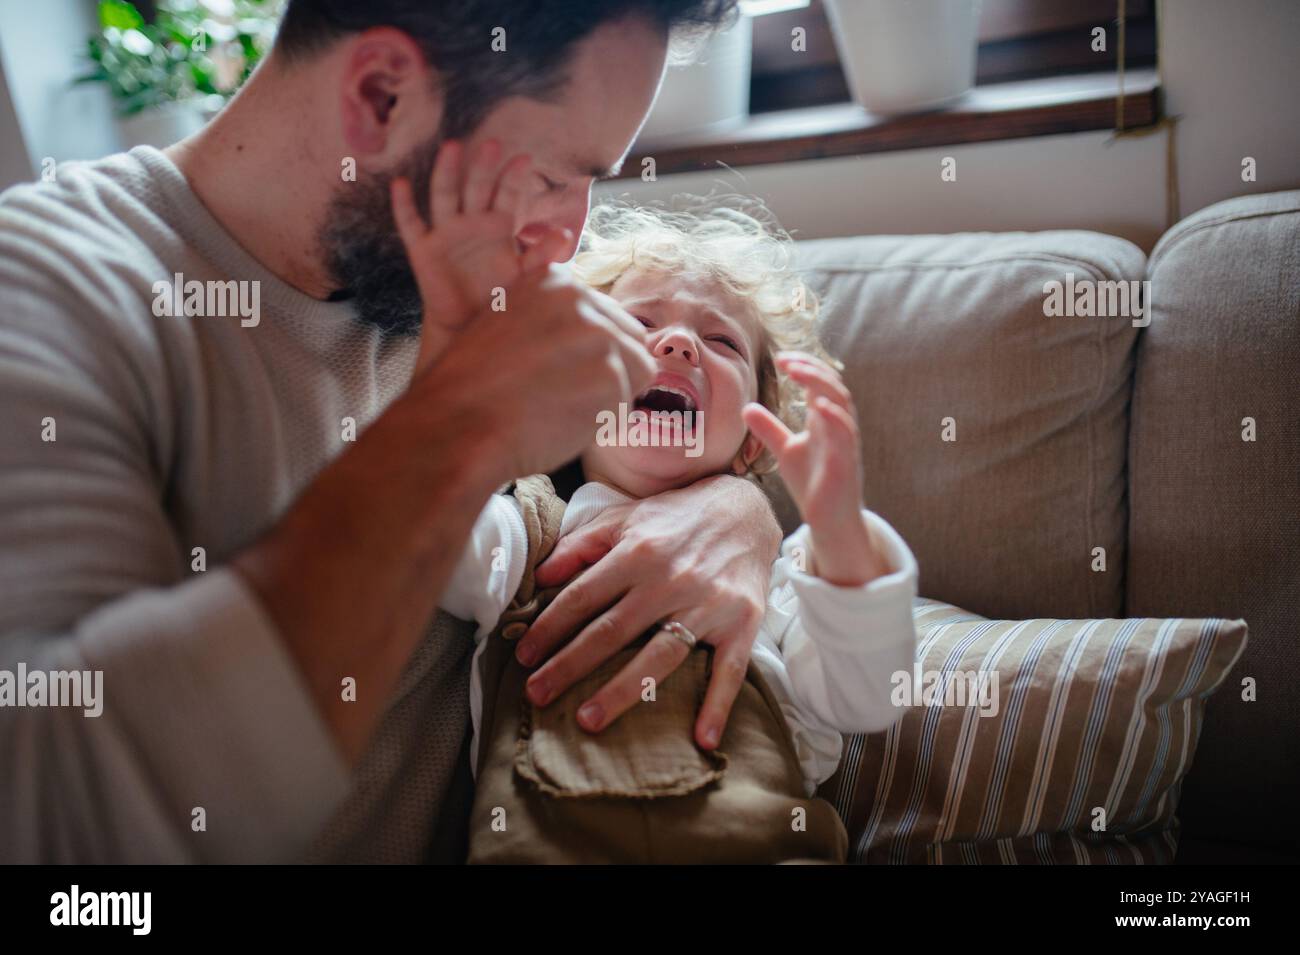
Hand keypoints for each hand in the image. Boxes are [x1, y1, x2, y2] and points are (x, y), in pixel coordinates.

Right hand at [391, 139, 572, 374]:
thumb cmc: (498, 295)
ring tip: (452, 148)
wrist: (469, 323)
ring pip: (444, 195)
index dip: (513, 179)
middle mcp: (470, 222)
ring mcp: (445, 233)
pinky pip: (411, 223)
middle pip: (475, 188)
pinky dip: (404, 204)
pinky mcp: (423, 249)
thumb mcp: (523, 277)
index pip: (506, 196)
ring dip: (447, 172)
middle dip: (483, 167)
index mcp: (497, 226)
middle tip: (492, 143)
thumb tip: (564, 233)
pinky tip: (401, 183)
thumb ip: (541, 256)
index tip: (524, 159)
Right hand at [406, 264, 656, 479]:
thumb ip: (548, 305)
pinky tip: (559, 423)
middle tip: (555, 393)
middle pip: (630, 340)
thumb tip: (573, 253)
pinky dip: (599, 423)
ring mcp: (599, 338)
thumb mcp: (503, 320)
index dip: (583, 355)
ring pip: (637, 372)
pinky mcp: (611, 377)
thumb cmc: (471, 387)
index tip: (547, 370)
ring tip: (557, 407)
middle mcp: (580, 300)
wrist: (456, 428)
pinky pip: (626, 406)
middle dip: (606, 371)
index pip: (606, 317)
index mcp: (554, 282)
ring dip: (606, 397)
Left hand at [515, 474, 781, 750]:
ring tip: (588, 720)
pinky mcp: (742, 623)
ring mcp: (708, 604)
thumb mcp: (626, 518)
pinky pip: (730, 669)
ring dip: (622, 692)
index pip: (583, 596)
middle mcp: (670, 580)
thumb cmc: (677, 517)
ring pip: (660, 657)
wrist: (747, 510)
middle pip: (612, 631)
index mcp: (638, 552)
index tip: (523, 656)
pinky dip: (718, 705)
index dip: (549, 628)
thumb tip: (541, 575)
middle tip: (536, 695)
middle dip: (569, 666)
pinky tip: (703, 740)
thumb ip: (582, 545)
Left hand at [742, 352, 887, 585]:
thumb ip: (769, 429)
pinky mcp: (846, 461)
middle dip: (811, 368)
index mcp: (824, 419)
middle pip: (832, 385)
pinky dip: (834, 416)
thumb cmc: (812, 483)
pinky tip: (817, 405)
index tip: (780, 357)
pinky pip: (846, 432)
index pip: (819, 382)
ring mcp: (845, 441)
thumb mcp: (785, 450)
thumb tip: (746, 407)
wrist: (828, 519)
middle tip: (786, 359)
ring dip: (821, 384)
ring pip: (842, 402)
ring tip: (798, 372)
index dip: (804, 366)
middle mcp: (837, 425)